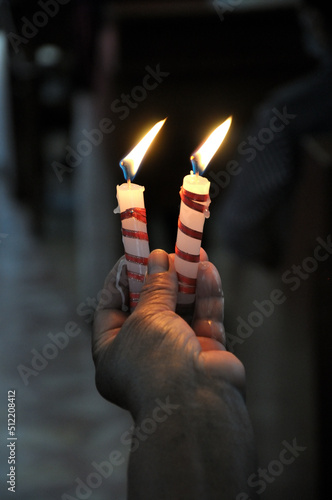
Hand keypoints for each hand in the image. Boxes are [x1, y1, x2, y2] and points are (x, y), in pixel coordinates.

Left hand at [92, 249, 244, 416]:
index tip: (133, 255)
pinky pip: (204, 319)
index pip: (110, 308)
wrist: (197, 404)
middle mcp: (143, 354)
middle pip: (150, 306)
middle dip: (160, 278)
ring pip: (181, 310)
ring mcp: (176, 354)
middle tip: (169, 252)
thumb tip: (159, 259)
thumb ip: (154, 286)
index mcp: (113, 351)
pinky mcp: (205, 353)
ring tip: (194, 254)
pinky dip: (206, 296)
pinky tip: (208, 271)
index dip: (120, 280)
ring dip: (187, 282)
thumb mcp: (147, 317)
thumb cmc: (157, 361)